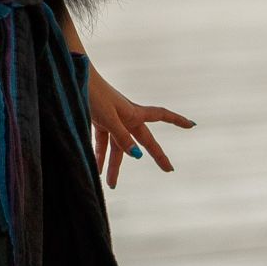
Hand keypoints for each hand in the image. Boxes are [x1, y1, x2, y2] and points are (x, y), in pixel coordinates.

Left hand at [86, 63, 193, 189]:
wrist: (74, 81)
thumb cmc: (94, 96)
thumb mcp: (109, 118)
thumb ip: (122, 137)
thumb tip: (137, 156)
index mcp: (134, 113)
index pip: (161, 116)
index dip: (177, 120)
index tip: (192, 125)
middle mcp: (126, 117)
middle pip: (143, 141)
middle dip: (155, 155)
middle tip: (169, 169)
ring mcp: (113, 120)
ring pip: (118, 147)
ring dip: (113, 165)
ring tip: (111, 184)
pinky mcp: (99, 122)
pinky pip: (103, 143)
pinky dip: (99, 155)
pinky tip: (95, 169)